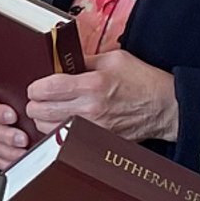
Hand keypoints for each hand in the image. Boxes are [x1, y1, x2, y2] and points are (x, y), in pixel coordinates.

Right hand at [0, 81, 27, 172]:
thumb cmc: (5, 98)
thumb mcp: (8, 90)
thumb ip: (14, 92)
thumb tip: (34, 95)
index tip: (13, 116)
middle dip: (5, 135)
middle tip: (22, 138)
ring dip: (8, 151)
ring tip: (23, 151)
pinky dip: (8, 161)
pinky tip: (19, 159)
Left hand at [22, 47, 178, 143]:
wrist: (165, 107)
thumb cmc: (143, 81)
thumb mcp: (113, 59)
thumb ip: (84, 61)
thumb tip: (60, 63)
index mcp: (92, 85)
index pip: (46, 88)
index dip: (35, 88)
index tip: (36, 87)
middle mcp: (89, 109)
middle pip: (40, 112)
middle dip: (35, 104)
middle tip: (39, 99)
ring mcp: (92, 129)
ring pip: (48, 130)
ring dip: (44, 120)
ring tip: (50, 111)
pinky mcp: (95, 141)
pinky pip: (64, 139)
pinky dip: (58, 132)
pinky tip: (63, 123)